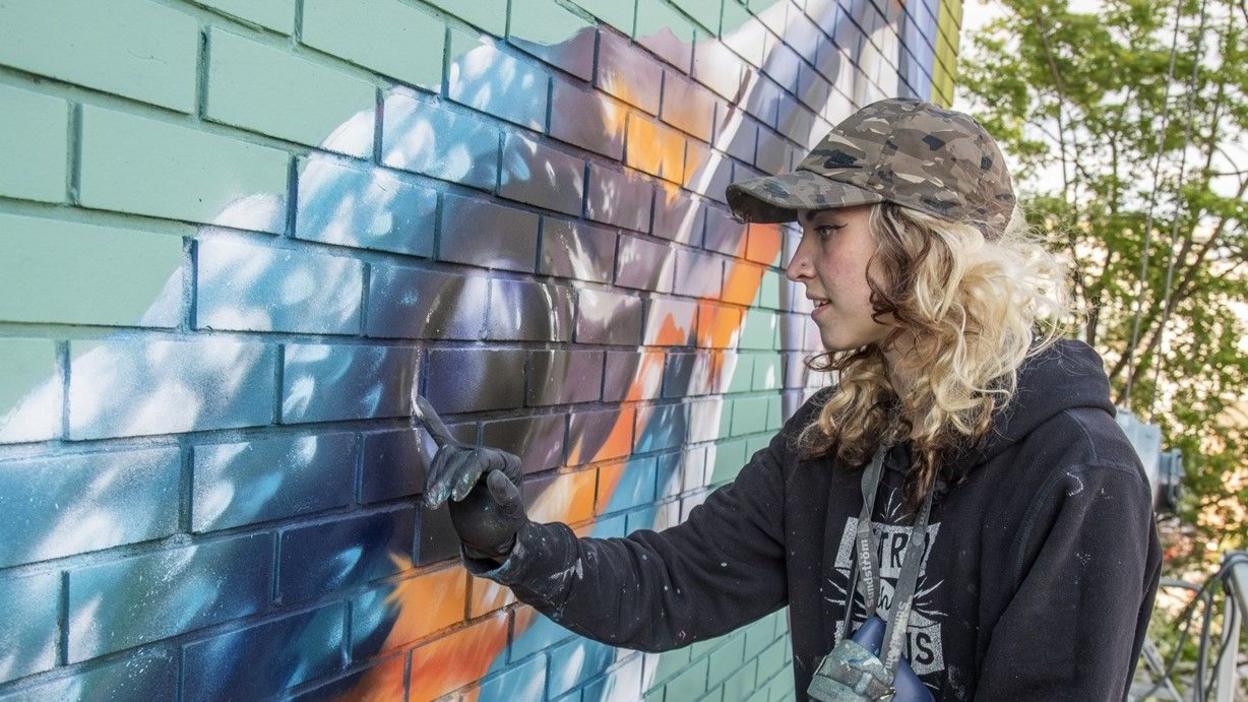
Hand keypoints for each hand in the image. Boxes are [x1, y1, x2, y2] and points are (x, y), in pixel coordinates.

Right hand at [413, 394, 527, 561]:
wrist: (492, 537)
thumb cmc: (504, 526)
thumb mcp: (510, 516)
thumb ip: (507, 496)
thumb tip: (494, 474)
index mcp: (507, 464)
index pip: (482, 458)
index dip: (465, 474)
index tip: (455, 497)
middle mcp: (489, 456)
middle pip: (460, 456)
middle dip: (445, 478)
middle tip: (434, 503)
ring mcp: (469, 458)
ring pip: (445, 456)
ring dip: (434, 477)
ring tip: (430, 502)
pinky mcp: (454, 464)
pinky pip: (441, 437)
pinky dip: (430, 422)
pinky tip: (417, 402)